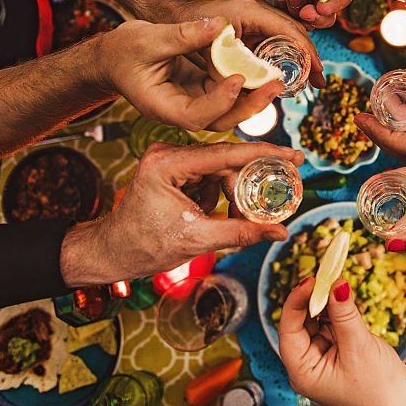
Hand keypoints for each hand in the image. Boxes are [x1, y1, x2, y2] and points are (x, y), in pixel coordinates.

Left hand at [60, 142, 302, 284]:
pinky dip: (219, 194)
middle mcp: (167, 153)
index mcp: (167, 164)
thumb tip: (279, 232)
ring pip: (220, 169)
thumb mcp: (197, 240)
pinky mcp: (172, 168)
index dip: (265, 155)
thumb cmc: (143, 247)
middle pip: (226, 162)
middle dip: (249, 184)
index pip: (226, 154)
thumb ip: (241, 232)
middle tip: (274, 200)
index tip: (294, 156)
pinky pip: (208, 175)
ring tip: (238, 218)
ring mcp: (169, 159)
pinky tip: (216, 214)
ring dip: (234, 193)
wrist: (111, 253)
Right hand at [99, 18, 282, 131]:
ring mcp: (193, 103)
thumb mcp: (147, 38)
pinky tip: (266, 71)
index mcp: (162, 106)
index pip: (195, 114)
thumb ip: (182, 35)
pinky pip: (228, 93)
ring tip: (277, 79)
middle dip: (250, 105)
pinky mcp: (202, 91)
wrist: (112, 58)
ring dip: (254, 97)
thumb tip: (219, 26)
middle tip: (275, 84)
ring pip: (229, 109)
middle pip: (220, 119)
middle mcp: (181, 111)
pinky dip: (247, 84)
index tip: (238, 79)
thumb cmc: (122, 51)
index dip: (219, 101)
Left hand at [168, 0, 324, 87]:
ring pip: (286, 36)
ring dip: (300, 58)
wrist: (168, 16)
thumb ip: (228, 60)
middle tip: (320, 81)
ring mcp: (254, 17)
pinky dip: (285, 57)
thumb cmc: (181, 28)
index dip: (306, 51)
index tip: (317, 72)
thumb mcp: (200, 44)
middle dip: (308, 57)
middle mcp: (256, 11)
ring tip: (312, 80)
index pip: (288, 29)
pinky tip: (290, 74)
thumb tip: (254, 79)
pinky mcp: (250, 27)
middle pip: (293, 32)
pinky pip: (274, 40)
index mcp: (249, 10)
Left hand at [279, 276, 405, 405]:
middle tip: (326, 275)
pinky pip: (330, 324)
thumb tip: (336, 283)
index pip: (288, 329)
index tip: (311, 280)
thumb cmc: (379, 390)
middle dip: (313, 298)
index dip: (296, 301)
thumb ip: (344, 313)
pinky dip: (337, 311)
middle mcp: (306, 364)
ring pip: (316, 320)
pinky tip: (344, 299)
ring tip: (336, 282)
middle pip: (301, 322)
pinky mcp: (335, 351)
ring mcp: (321, 358)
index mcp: (302, 371)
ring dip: (327, 302)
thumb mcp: (359, 346)